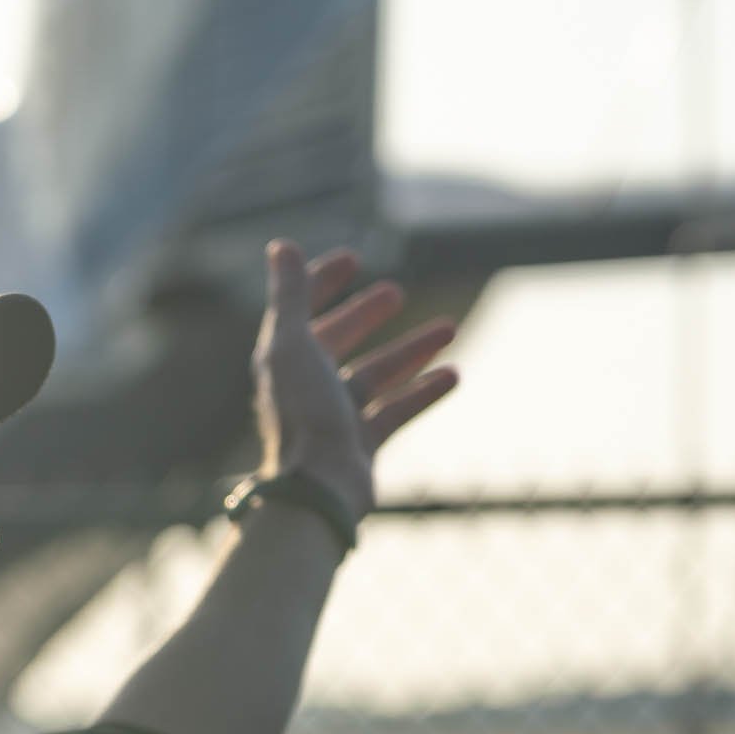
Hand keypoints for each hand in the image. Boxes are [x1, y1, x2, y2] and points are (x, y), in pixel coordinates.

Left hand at [252, 240, 461, 519]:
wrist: (319, 489)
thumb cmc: (303, 415)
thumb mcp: (294, 345)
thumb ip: (290, 297)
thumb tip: (281, 245)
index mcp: (283, 362)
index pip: (300, 312)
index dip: (322, 283)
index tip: (354, 259)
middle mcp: (305, 388)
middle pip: (337, 343)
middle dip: (365, 316)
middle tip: (395, 293)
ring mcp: (334, 418)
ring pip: (375, 375)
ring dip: (410, 350)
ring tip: (448, 327)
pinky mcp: (361, 446)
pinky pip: (396, 412)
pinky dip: (423, 393)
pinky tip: (453, 375)